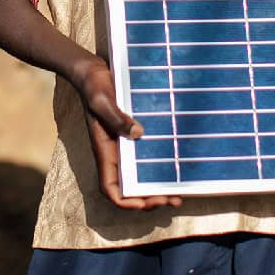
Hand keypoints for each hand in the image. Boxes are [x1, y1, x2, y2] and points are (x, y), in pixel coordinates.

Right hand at [77, 57, 182, 210]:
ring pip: (141, 172)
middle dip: (151, 198)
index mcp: (105, 150)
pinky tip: (177, 159)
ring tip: (181, 189)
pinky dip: (160, 161)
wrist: (93, 69)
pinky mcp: (134, 129)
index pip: (110, 187)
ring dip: (158, 183)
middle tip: (175, 199)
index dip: (126, 202)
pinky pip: (147, 151)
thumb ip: (116, 117)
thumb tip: (139, 134)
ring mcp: (125, 141)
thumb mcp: (102, 100)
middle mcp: (116, 150)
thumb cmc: (94, 85)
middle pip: (131, 186)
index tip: (146, 205)